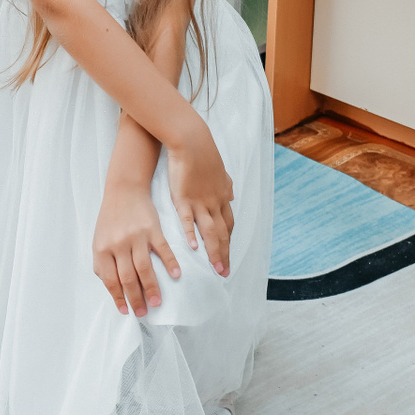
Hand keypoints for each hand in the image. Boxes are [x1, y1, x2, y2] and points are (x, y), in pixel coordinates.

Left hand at [93, 179, 179, 316]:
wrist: (123, 190)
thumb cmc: (111, 218)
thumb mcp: (99, 240)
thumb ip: (102, 263)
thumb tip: (111, 288)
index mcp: (102, 249)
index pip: (110, 280)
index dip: (118, 298)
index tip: (126, 311)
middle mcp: (118, 245)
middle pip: (127, 278)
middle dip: (136, 299)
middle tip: (144, 312)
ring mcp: (136, 237)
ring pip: (144, 268)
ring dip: (152, 288)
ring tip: (157, 302)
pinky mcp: (152, 229)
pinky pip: (163, 250)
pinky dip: (170, 263)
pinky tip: (176, 275)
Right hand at [165, 127, 233, 276]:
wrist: (192, 142)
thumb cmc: (204, 154)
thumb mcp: (219, 171)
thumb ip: (225, 186)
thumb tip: (231, 196)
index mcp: (221, 197)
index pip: (228, 225)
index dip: (228, 241)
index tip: (228, 255)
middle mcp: (214, 203)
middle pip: (222, 233)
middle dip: (224, 254)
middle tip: (224, 272)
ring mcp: (200, 202)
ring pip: (210, 231)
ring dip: (214, 251)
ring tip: (215, 268)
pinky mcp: (184, 198)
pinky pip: (189, 220)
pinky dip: (192, 235)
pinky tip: (193, 248)